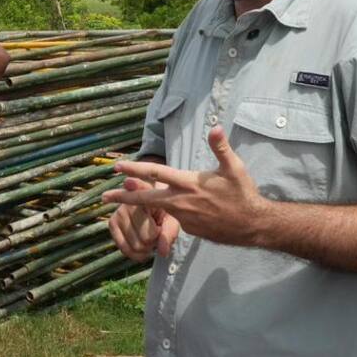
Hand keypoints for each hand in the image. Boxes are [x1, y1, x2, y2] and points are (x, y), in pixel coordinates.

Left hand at [102, 126, 269, 247]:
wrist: (252, 225)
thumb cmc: (243, 194)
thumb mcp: (234, 168)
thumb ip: (221, 147)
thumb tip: (215, 127)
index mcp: (189, 184)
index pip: (156, 174)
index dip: (135, 170)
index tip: (117, 168)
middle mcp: (182, 202)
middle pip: (146, 199)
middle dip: (123, 198)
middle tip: (104, 197)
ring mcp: (185, 218)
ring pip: (160, 209)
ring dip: (146, 205)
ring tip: (137, 199)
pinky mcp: (190, 229)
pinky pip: (178, 218)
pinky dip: (176, 211)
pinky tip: (193, 208)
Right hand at [107, 180, 180, 261]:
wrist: (153, 211)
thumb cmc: (166, 212)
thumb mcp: (174, 219)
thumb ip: (169, 233)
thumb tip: (162, 252)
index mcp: (149, 193)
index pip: (143, 191)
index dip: (136, 186)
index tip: (129, 181)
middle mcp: (130, 199)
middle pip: (147, 236)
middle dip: (155, 240)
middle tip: (157, 231)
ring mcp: (119, 211)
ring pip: (137, 246)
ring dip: (148, 247)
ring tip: (150, 235)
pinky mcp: (112, 223)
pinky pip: (125, 249)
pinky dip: (137, 254)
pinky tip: (143, 247)